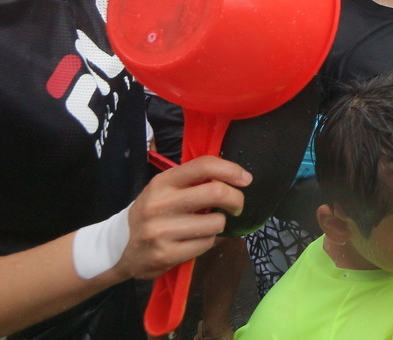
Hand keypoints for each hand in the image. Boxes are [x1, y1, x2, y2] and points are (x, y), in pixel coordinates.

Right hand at [115, 156, 250, 280]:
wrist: (119, 247)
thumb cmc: (152, 213)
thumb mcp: (165, 190)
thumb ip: (193, 181)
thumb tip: (235, 177)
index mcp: (162, 182)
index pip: (203, 166)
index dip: (231, 170)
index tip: (245, 179)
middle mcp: (159, 204)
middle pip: (215, 192)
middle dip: (236, 199)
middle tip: (237, 206)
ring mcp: (161, 231)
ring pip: (216, 223)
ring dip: (219, 224)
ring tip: (206, 226)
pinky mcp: (165, 254)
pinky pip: (206, 244)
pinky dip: (208, 242)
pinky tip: (195, 240)